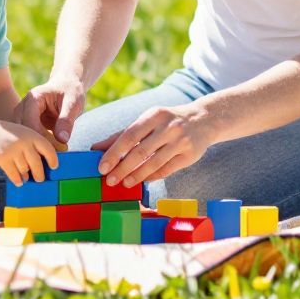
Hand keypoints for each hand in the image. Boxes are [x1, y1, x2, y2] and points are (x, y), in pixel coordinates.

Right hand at [0, 120, 60, 186]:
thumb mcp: (23, 134)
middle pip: (37, 164)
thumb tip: (43, 165)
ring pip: (25, 170)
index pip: (48, 149)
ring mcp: (14, 151)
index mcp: (32, 135)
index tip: (54, 167)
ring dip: (25, 176)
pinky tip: (18, 181)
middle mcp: (24, 142)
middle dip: (39, 174)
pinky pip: (14, 175)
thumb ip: (33, 146)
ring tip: (25, 178)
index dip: (53, 159)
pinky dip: (17, 180)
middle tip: (40, 179)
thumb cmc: (7, 135)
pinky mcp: (4, 159)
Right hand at [17, 72, 86, 146]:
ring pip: (23, 137)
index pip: (30, 122)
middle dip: (39, 145)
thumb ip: (66, 120)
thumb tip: (62, 140)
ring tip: (55, 152)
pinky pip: (27, 138)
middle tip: (58, 152)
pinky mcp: (25, 123)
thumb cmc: (71, 92)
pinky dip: (37, 145)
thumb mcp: (73, 103)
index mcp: (33, 98)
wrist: (67, 86)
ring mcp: (22, 115)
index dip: (42, 138)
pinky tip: (50, 150)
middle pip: (23, 131)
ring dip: (37, 147)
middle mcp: (23, 106)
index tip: (60, 147)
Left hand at [92, 103, 214, 186]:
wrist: (203, 119)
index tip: (101, 167)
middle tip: (109, 180)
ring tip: (124, 183)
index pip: (129, 135)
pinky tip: (142, 180)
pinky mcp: (190, 155)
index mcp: (154, 115)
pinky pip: (167, 170)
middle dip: (122, 168)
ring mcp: (181, 142)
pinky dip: (152, 176)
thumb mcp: (147, 121)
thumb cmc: (167, 121)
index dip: (114, 153)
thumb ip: (122, 134)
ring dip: (136, 176)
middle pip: (140, 151)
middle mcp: (168, 127)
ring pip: (154, 163)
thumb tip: (96, 148)